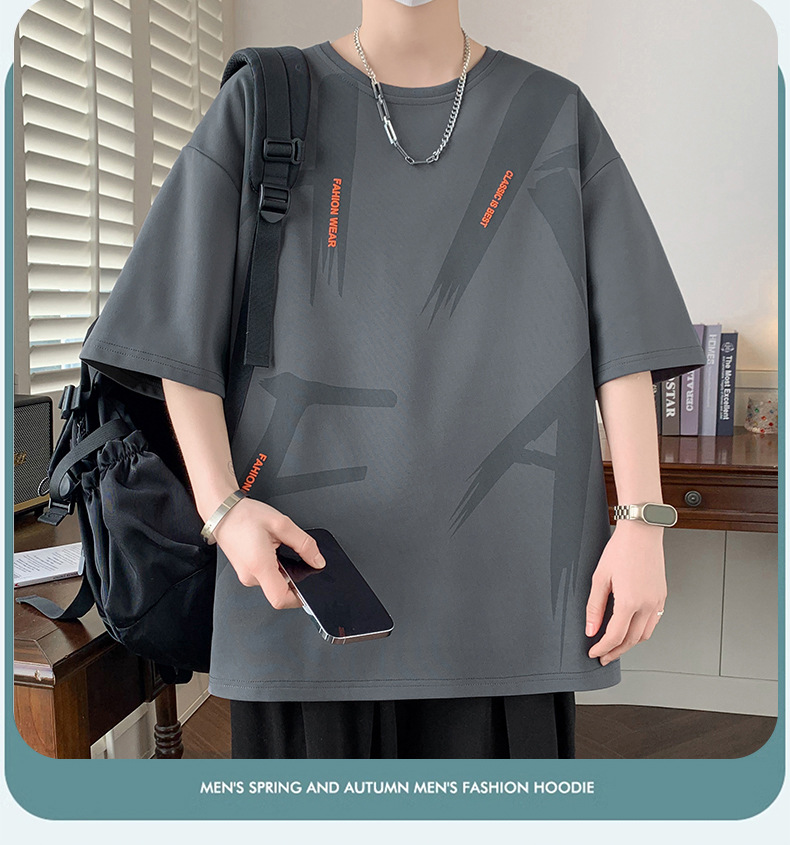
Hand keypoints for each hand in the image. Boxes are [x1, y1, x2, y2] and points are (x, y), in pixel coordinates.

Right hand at [212, 498, 325, 609]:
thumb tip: (318, 561)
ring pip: (273, 583)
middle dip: (294, 577)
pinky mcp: (246, 571)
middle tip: (297, 559)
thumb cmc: (244, 516)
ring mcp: (246, 575)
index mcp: (260, 566)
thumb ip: (304, 544)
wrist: (222, 511)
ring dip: (283, 570)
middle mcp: (250, 576)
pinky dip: (275, 567)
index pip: (280, 599)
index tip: (309, 589)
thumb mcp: (281, 524)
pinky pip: (266, 576)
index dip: (298, 598)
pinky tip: (273, 550)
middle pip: (279, 591)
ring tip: (280, 549)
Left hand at [585, 521, 666, 664]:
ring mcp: (657, 601)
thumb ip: (594, 607)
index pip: (615, 636)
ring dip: (629, 643)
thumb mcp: (599, 578)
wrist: (642, 532)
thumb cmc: (620, 549)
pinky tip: (630, 628)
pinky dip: (641, 631)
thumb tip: (591, 630)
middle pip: (631, 640)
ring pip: (645, 634)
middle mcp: (647, 604)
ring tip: (615, 645)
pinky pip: (653, 622)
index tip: (593, 653)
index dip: (602, 648)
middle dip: (616, 651)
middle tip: (603, 656)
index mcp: (629, 601)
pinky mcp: (662, 596)